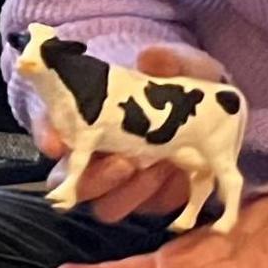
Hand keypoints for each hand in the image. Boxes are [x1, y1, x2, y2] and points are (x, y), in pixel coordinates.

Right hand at [37, 44, 222, 223]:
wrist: (217, 113)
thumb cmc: (186, 83)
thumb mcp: (184, 64)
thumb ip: (172, 59)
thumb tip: (150, 58)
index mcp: (90, 115)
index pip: (52, 126)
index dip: (49, 136)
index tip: (56, 144)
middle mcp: (97, 154)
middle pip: (69, 180)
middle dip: (94, 176)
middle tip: (124, 161)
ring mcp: (123, 181)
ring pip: (104, 204)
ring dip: (127, 191)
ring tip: (156, 168)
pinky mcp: (151, 199)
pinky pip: (143, 209)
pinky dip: (156, 197)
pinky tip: (176, 176)